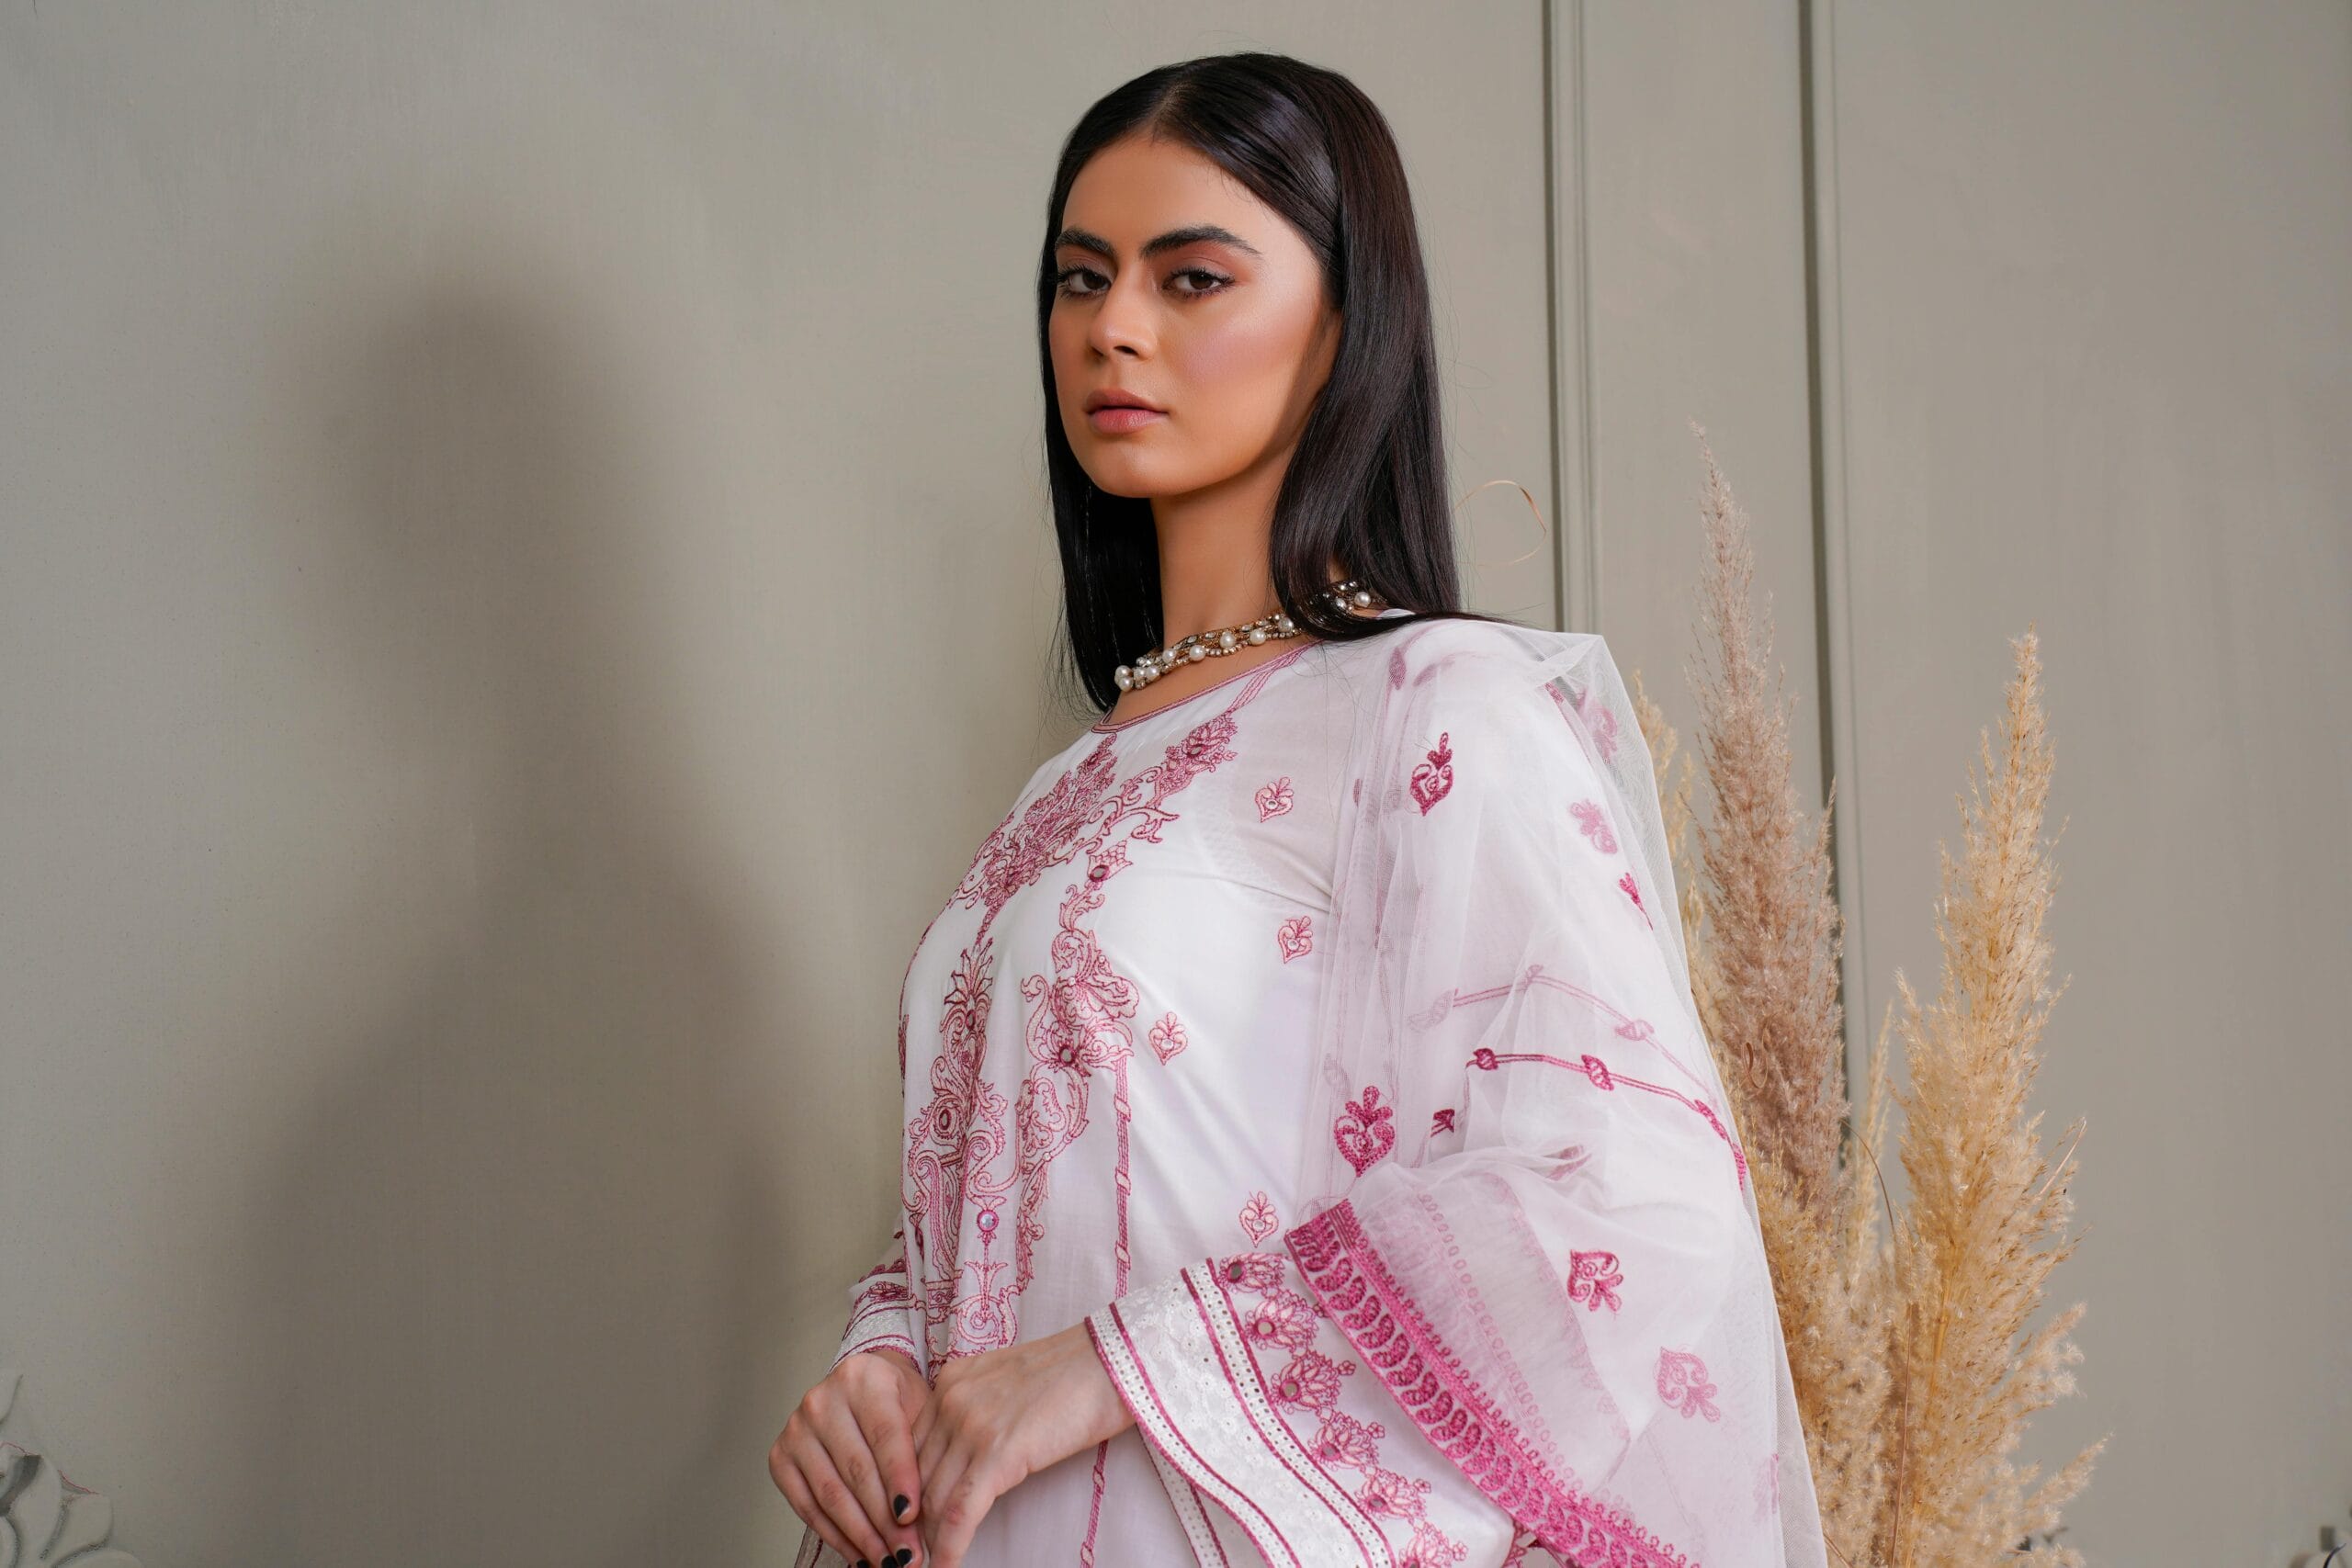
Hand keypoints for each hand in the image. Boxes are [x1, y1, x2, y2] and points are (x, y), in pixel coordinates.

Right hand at [770, 1346, 928, 1566]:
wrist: (863, 1388)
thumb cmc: (898, 1401)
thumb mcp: (920, 1409)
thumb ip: (923, 1453)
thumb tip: (926, 1516)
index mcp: (864, 1378)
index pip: (885, 1435)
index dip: (900, 1480)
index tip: (913, 1517)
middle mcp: (822, 1400)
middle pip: (856, 1471)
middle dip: (885, 1521)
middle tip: (908, 1553)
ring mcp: (796, 1429)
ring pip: (831, 1494)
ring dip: (861, 1535)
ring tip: (888, 1560)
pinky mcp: (780, 1456)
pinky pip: (807, 1507)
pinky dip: (836, 1536)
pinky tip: (860, 1553)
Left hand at [911, 1321, 1133, 1566]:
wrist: (1112, 1360)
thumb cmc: (1074, 1375)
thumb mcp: (1008, 1385)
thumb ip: (978, 1413)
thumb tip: (968, 1458)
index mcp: (950, 1381)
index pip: (912, 1449)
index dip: (907, 1492)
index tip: (908, 1522)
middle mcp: (951, 1400)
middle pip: (916, 1476)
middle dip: (913, 1521)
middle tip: (915, 1551)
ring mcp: (972, 1426)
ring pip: (934, 1500)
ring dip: (929, 1540)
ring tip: (928, 1564)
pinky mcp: (999, 1454)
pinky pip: (962, 1513)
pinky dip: (950, 1548)